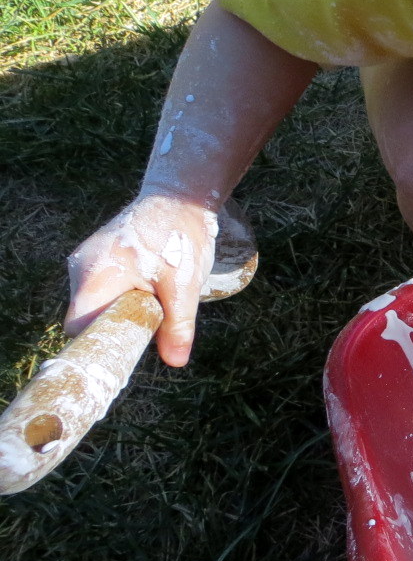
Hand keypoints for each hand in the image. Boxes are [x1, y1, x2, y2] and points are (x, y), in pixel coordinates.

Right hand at [66, 194, 218, 367]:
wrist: (180, 199)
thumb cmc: (180, 238)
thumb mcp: (184, 287)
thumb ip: (177, 325)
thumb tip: (176, 361)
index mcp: (95, 275)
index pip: (79, 326)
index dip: (101, 342)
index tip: (128, 348)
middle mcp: (81, 268)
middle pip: (87, 316)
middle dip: (117, 326)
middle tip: (152, 322)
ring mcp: (87, 261)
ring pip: (97, 303)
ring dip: (123, 310)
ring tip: (155, 297)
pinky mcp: (98, 259)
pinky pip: (104, 289)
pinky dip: (124, 296)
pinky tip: (150, 286)